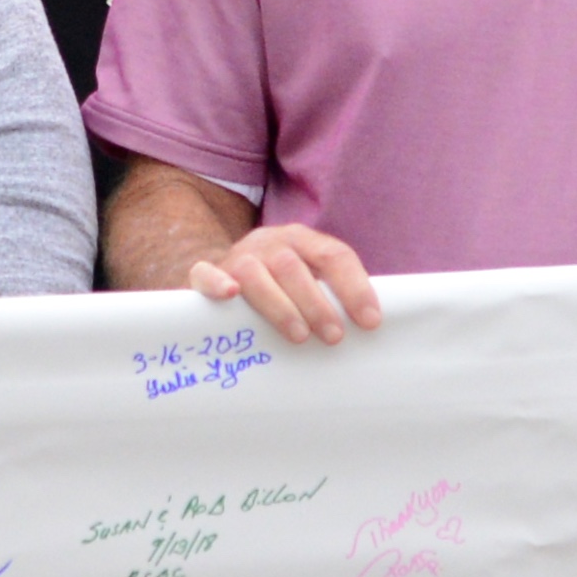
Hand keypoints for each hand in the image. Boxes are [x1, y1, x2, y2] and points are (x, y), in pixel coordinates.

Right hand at [190, 225, 384, 347]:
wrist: (225, 276)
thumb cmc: (280, 289)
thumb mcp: (309, 282)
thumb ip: (333, 296)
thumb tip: (370, 331)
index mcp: (303, 240)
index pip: (334, 255)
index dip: (355, 287)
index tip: (370, 322)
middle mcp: (271, 242)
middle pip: (294, 266)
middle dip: (317, 303)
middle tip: (334, 336)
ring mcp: (238, 256)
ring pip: (256, 273)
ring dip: (280, 305)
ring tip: (300, 336)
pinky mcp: (207, 273)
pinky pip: (206, 273)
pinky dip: (216, 283)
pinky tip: (229, 295)